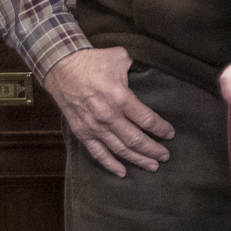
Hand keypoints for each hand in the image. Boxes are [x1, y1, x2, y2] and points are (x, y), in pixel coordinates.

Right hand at [44, 46, 174, 177]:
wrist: (61, 67)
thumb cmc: (92, 61)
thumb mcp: (120, 57)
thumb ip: (137, 66)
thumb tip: (151, 64)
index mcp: (121, 98)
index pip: (147, 120)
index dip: (161, 129)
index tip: (170, 134)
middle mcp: (109, 117)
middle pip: (136, 140)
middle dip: (154, 150)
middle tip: (166, 156)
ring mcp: (94, 127)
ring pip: (120, 150)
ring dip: (138, 160)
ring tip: (152, 166)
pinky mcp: (82, 132)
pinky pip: (98, 153)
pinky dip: (110, 164)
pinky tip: (122, 172)